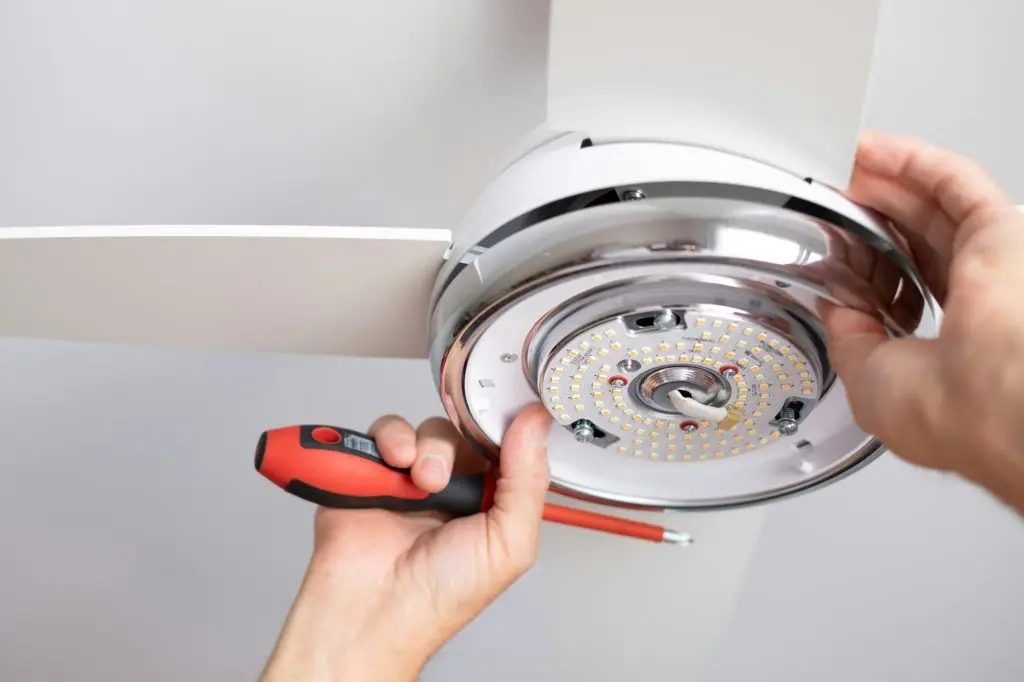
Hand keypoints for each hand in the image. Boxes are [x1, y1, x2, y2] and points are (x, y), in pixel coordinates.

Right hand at [260, 404, 551, 681]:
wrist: (375, 607)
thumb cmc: (441, 595)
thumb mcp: (508, 543)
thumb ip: (528, 480)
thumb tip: (537, 423)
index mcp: (492, 500)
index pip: (510, 446)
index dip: (510, 427)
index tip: (510, 414)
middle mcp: (456, 485)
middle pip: (469, 431)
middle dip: (462, 445)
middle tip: (449, 475)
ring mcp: (414, 475)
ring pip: (431, 428)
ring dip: (427, 447)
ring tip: (421, 481)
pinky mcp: (376, 467)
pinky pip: (387, 430)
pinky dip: (391, 440)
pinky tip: (395, 467)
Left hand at [824, 131, 1023, 509]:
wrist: (996, 396)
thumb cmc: (947, 410)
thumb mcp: (867, 381)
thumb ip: (848, 338)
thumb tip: (834, 307)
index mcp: (945, 351)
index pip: (902, 296)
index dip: (865, 269)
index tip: (834, 251)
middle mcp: (971, 308)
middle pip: (914, 245)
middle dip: (871, 218)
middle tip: (833, 197)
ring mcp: (988, 266)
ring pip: (932, 209)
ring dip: (887, 182)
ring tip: (847, 165)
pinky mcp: (999, 232)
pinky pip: (954, 183)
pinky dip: (914, 161)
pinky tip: (878, 150)